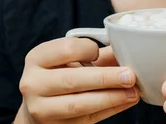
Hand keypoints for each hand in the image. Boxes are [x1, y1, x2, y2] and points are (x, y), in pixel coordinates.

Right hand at [16, 37, 139, 123]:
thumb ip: (94, 52)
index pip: (66, 48)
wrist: (40, 105)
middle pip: (72, 79)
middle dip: (105, 78)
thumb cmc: (58, 75)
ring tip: (132, 92)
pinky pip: (86, 119)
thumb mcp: (69, 59)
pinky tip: (125, 101)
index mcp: (37, 58)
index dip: (89, 49)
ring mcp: (41, 109)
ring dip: (111, 97)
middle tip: (130, 76)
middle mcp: (33, 83)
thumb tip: (127, 48)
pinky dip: (110, 109)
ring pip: (79, 104)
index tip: (100, 52)